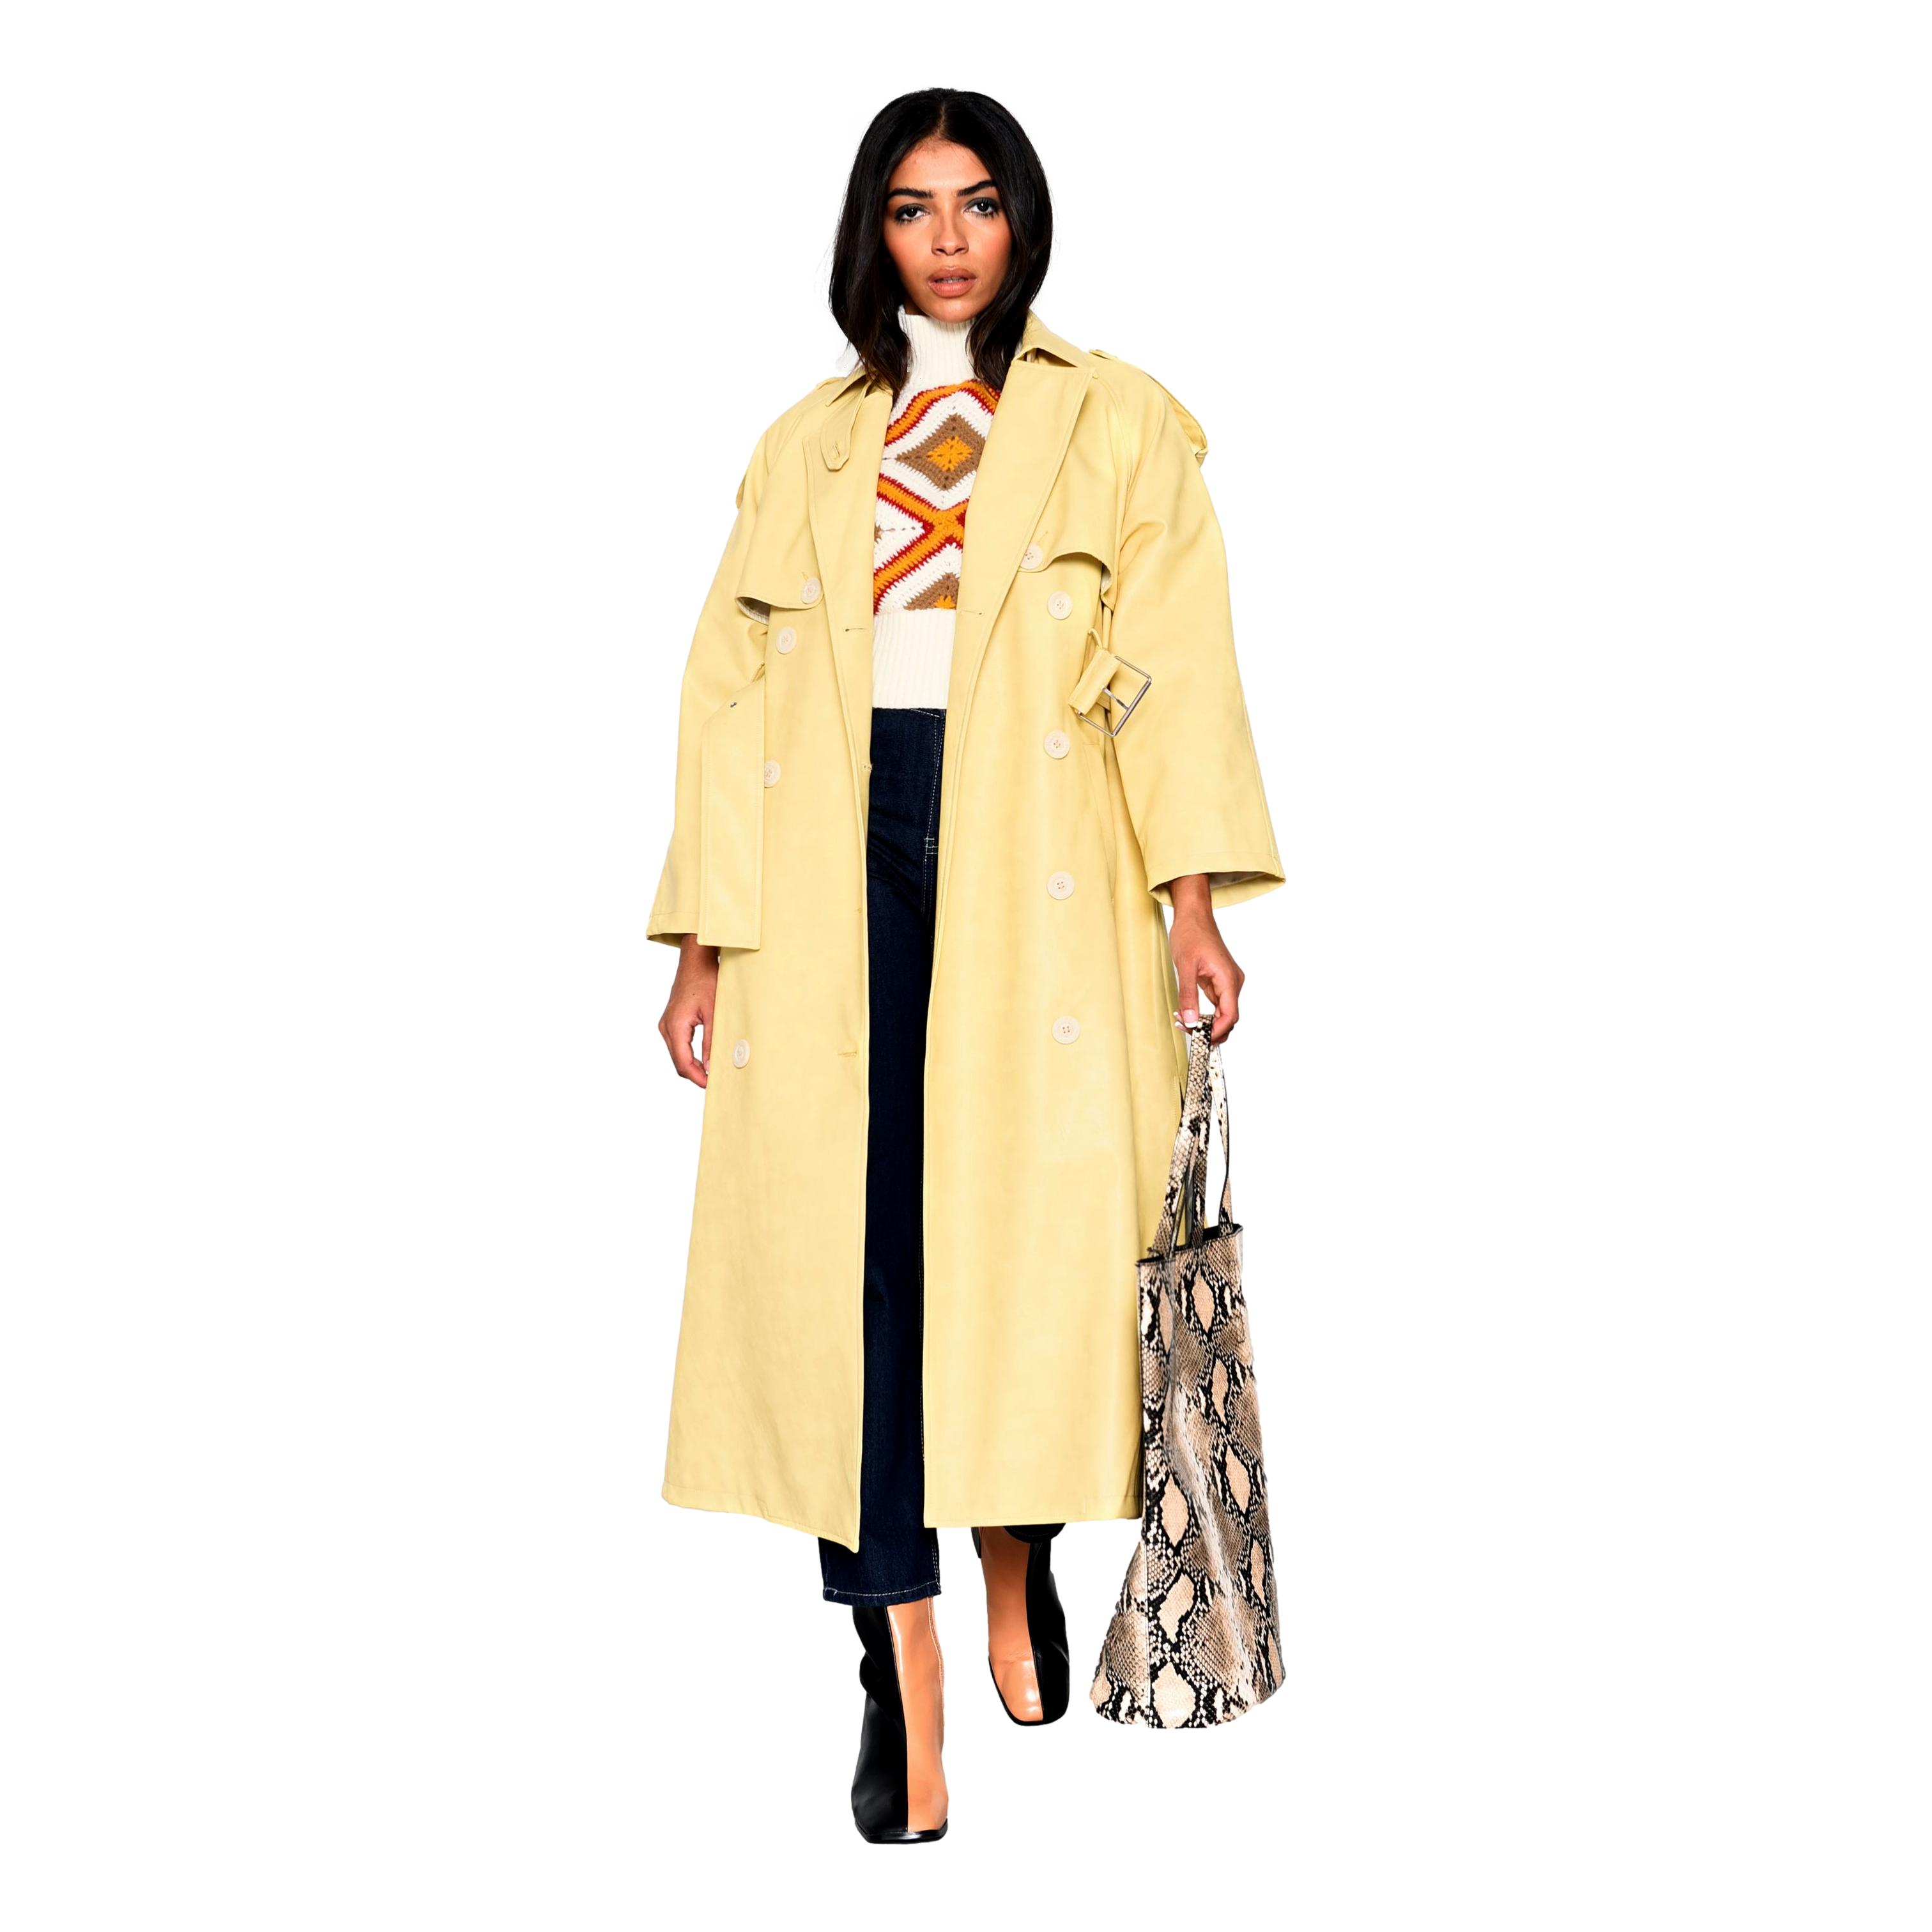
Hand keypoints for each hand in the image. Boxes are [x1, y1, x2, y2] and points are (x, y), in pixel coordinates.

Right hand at [658, 934, 718, 1085]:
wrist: (696, 961)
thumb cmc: (706, 981)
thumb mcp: (713, 1013)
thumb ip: (711, 1041)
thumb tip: (711, 1067)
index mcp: (675, 1026)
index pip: (683, 1063)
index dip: (697, 1078)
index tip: (711, 1086)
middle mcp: (666, 1027)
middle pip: (678, 1062)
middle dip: (695, 1075)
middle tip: (714, 1083)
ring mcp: (666, 1025)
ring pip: (677, 1055)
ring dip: (692, 1067)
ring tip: (711, 1074)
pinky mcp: (670, 1022)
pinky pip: (677, 1046)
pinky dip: (689, 1056)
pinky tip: (704, 1060)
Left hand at [1166, 874, 1243, 1042]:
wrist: (1193, 916)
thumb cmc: (1191, 934)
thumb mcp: (1185, 966)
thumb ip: (1188, 996)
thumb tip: (1190, 1021)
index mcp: (1228, 979)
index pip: (1230, 1015)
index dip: (1217, 1031)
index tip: (1200, 1039)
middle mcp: (1233, 982)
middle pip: (1228, 1018)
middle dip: (1210, 1030)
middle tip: (1187, 1031)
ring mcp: (1227, 982)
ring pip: (1223, 1013)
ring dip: (1206, 1023)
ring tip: (1183, 1023)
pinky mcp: (1220, 981)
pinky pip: (1217, 1004)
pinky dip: (1205, 1014)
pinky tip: (1188, 1014)